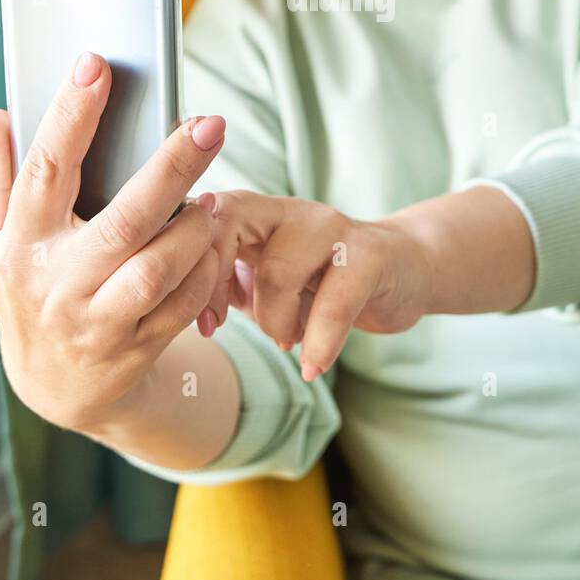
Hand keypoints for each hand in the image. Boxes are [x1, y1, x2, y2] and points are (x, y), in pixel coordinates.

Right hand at [0, 51, 229, 434]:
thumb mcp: (0, 240)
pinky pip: (183, 303)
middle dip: (171, 168)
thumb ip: (0, 177)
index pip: (45, 170)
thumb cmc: (31, 292)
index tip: (96, 65)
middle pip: (123, 219)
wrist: (55, 388)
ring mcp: (98, 321)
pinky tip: (209, 241)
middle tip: (208, 125)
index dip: (70, 115)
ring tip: (209, 196)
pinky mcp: (136, 347)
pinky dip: (203, 268)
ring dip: (194, 227)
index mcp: (20, 243)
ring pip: (159, 268)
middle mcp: (56, 283)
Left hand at [207, 192, 435, 378]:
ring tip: (287, 341)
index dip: (189, 267)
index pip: (203, 218)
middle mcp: (291, 212)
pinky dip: (319, 343)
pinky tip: (312, 367)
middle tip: (215, 328)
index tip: (200, 322)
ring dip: (274, 323)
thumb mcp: (269, 281)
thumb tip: (174, 306)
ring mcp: (332, 229)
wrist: (406, 271)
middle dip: (213, 281)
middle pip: (230, 221)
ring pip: (278, 272)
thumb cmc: (327, 282)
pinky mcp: (370, 256)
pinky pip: (335, 303)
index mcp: (259, 214)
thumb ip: (227, 283)